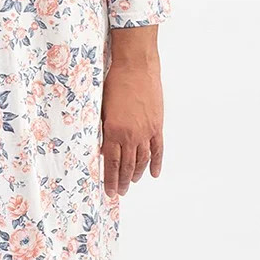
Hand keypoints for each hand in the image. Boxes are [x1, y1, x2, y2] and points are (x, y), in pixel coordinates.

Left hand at [99, 54, 163, 196]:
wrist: (136, 66)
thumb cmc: (115, 82)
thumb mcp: (102, 106)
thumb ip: (102, 129)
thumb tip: (102, 147)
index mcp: (113, 130)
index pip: (111, 163)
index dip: (110, 179)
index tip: (109, 192)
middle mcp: (131, 135)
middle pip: (126, 166)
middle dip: (122, 182)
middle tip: (119, 193)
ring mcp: (146, 131)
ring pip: (142, 160)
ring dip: (136, 174)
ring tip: (131, 183)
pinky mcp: (157, 125)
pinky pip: (158, 149)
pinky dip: (156, 163)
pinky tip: (153, 173)